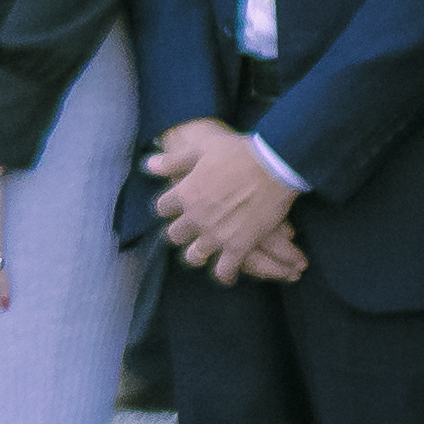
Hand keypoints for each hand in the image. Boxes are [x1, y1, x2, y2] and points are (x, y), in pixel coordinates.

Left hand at [146, 119, 302, 276]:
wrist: (273, 166)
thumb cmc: (239, 153)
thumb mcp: (202, 149)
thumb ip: (175, 161)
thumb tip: (149, 165)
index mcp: (185, 194)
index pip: (163, 208)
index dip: (169, 207)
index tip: (175, 207)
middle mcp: (195, 218)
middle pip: (175, 234)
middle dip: (180, 232)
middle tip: (188, 230)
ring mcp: (216, 235)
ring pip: (195, 255)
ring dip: (197, 254)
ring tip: (202, 253)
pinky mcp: (238, 247)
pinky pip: (224, 270)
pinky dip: (224, 274)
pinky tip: (226, 274)